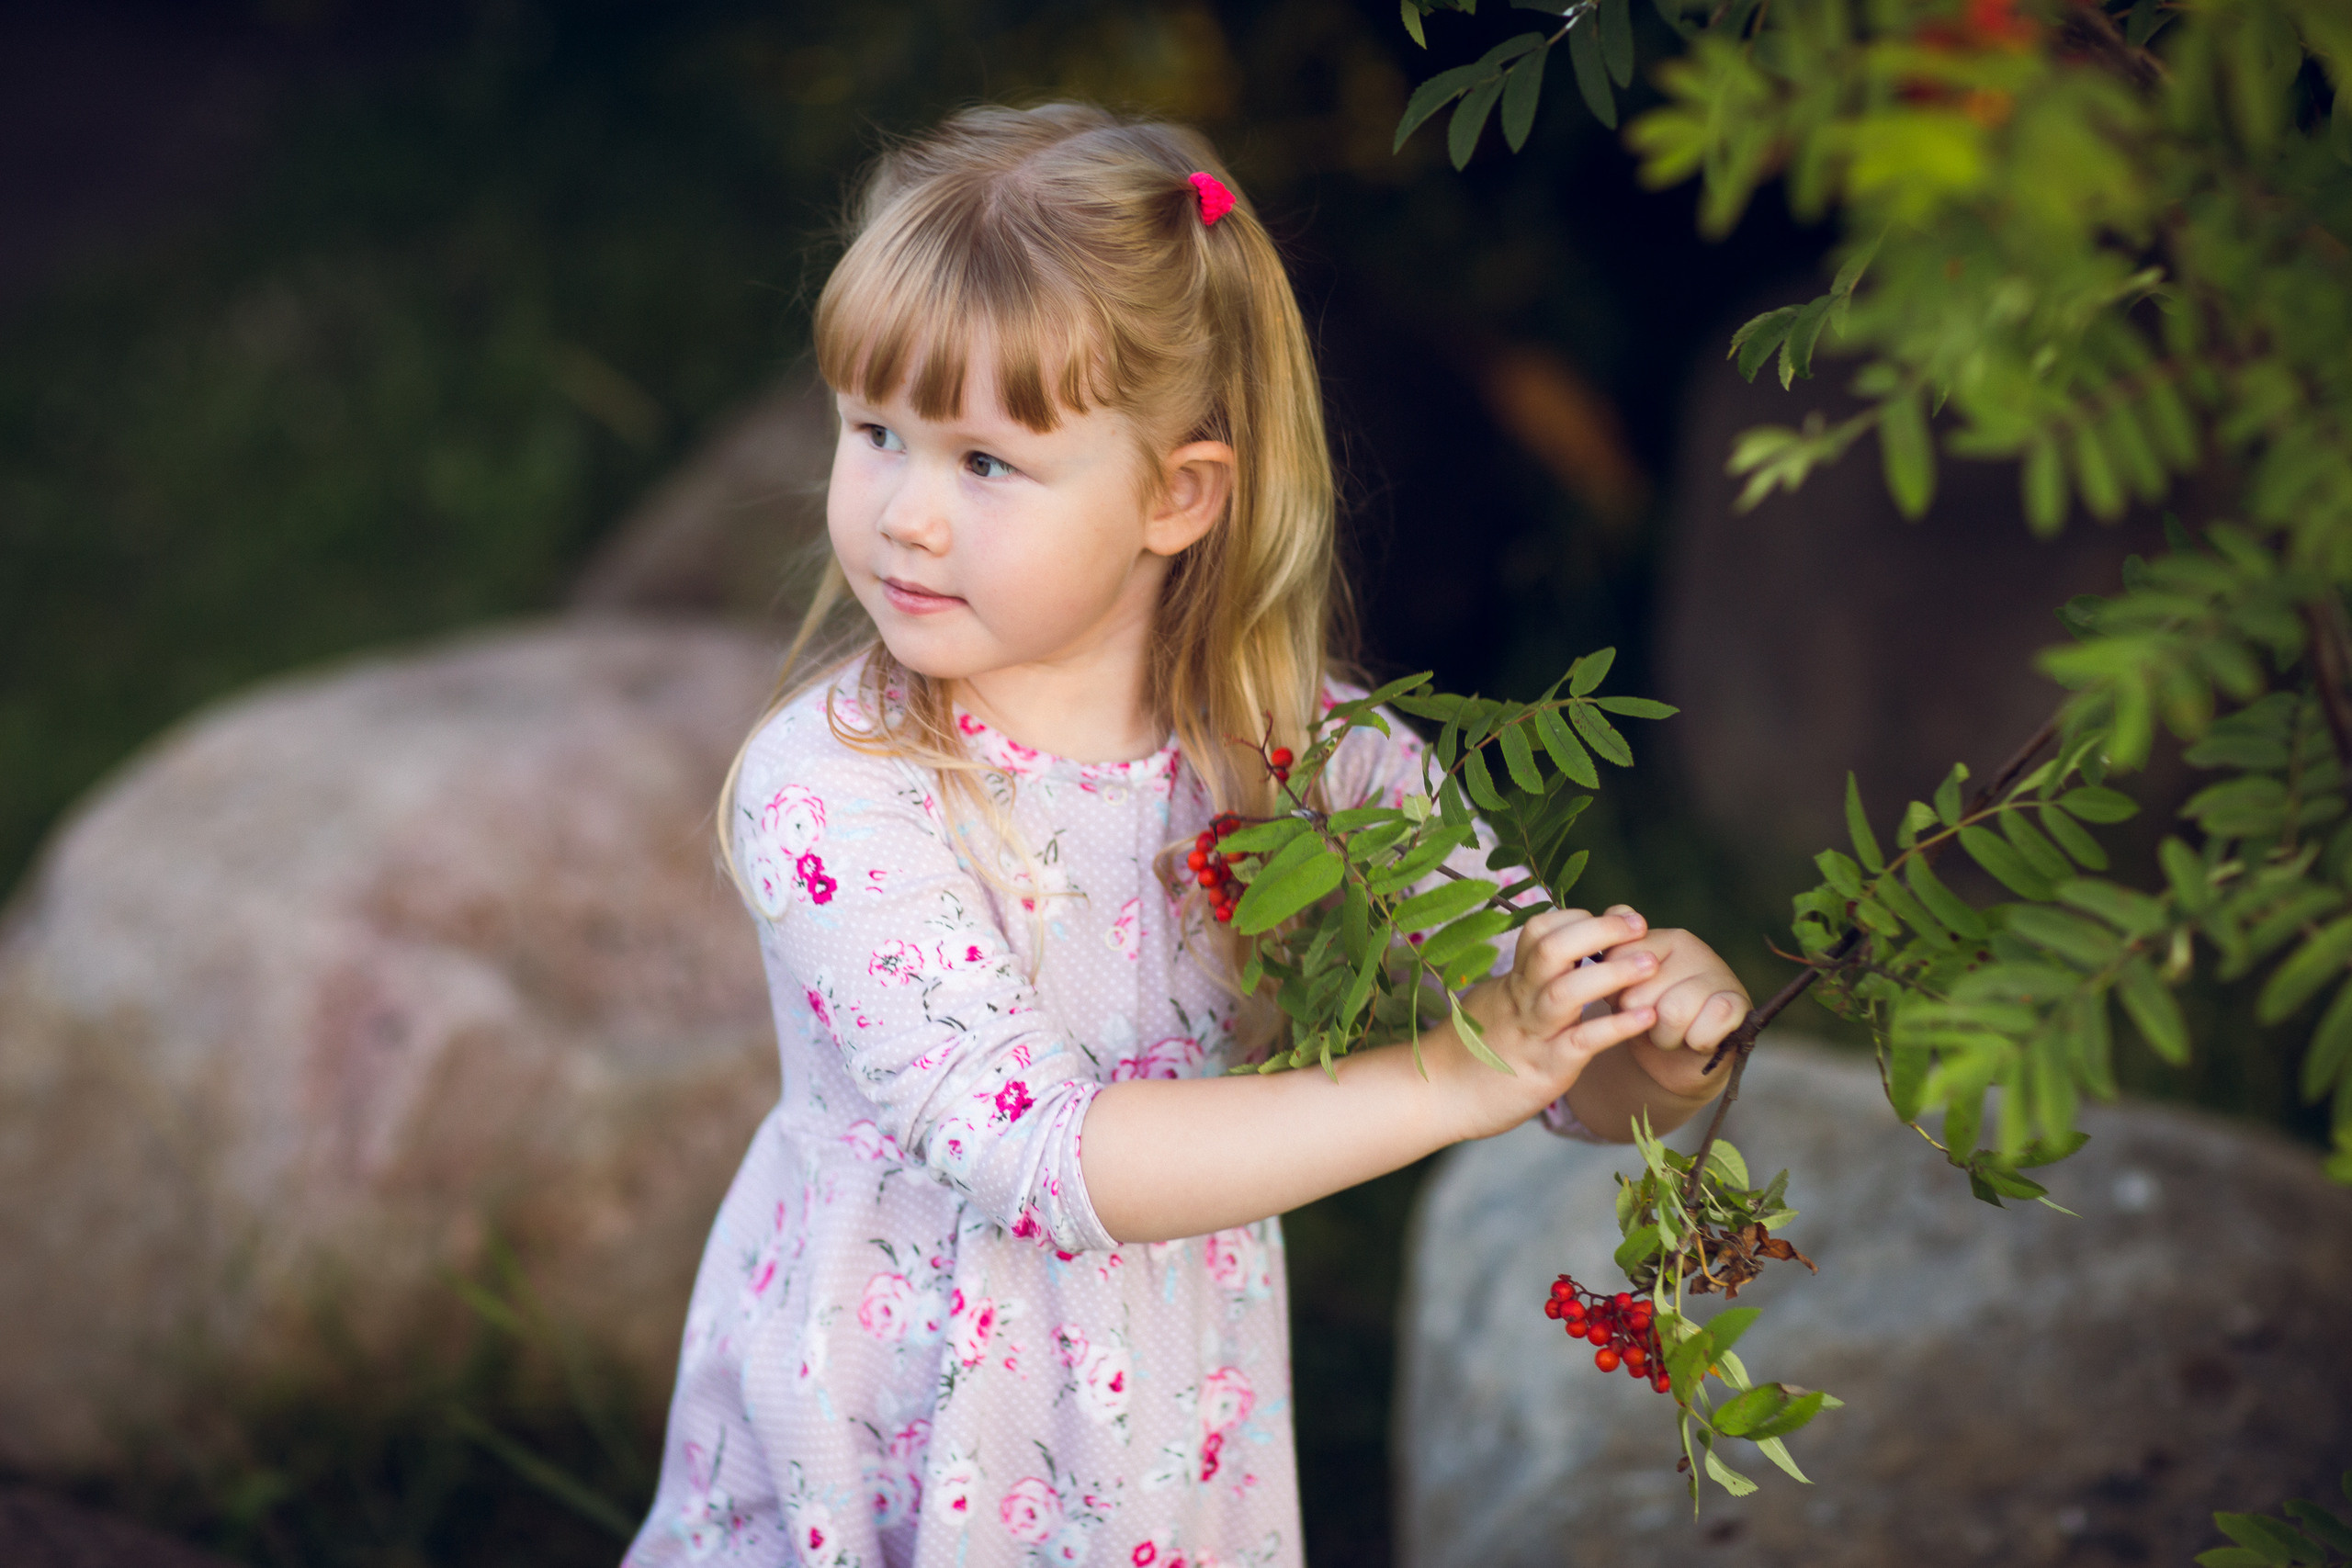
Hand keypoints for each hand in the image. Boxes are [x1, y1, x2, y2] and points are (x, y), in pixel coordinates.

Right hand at [1446, 905, 1660, 1140]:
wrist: (1434, 1097)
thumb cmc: (1470, 1053)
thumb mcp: (1495, 1006)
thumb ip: (1525, 984)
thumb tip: (1554, 964)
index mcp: (1512, 982)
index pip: (1540, 930)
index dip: (1578, 918)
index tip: (1614, 920)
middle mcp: (1520, 1000)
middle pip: (1554, 947)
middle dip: (1600, 930)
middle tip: (1639, 924)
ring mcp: (1531, 1034)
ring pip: (1566, 990)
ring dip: (1612, 972)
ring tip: (1651, 962)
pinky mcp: (1544, 1069)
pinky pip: (1581, 1042)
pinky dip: (1615, 1026)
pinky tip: (1646, 1016)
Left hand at [1604, 924, 1752, 1100]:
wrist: (1681, 1060)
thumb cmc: (1646, 1018)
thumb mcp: (1620, 988)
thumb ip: (1612, 959)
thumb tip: (1609, 924)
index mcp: (1659, 937)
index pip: (1618, 962)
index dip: (1616, 996)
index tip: (1628, 1003)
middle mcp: (1691, 947)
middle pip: (1639, 994)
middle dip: (1640, 1021)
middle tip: (1655, 1022)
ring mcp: (1718, 973)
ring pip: (1672, 1013)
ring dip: (1666, 1037)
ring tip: (1675, 1033)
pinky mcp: (1738, 1003)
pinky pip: (1705, 1029)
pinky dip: (1697, 1043)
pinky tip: (1699, 1039)